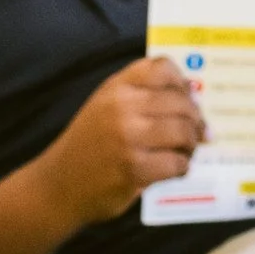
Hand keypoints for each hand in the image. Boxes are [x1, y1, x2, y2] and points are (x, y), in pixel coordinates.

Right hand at [41, 59, 205, 223]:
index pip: (162, 68)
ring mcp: (128, 138)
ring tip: (185, 152)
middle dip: (195, 120)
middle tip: (197, 133)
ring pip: (183, 132)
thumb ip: (139, 95)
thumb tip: (191, 95)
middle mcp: (121, 107)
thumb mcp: (104, 106)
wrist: (57, 185)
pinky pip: (177, 163)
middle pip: (181, 103)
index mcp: (116, 88)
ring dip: (191, 144)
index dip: (182, 82)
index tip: (187, 98)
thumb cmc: (88, 145)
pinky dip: (182, 168)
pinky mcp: (135, 169)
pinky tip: (174, 169)